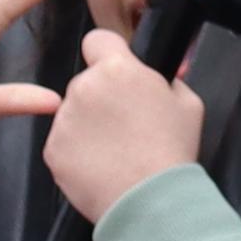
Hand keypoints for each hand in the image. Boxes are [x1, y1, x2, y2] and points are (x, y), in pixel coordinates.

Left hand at [43, 24, 207, 221]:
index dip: (108, 54)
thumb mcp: (188, 103)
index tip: (117, 72)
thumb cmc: (172, 149)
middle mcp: (83, 88)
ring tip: (114, 151)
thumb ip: (168, 81)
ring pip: (72, 113)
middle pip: (86, 82)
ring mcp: (63, 121)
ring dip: (87, 125)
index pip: (97, 40)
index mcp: (117, 70)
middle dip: (101, 97)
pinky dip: (76, 152)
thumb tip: (158, 79)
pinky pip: (63, 142)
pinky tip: (100, 166)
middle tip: (124, 124)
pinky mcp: (52, 151)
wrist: (150, 200)